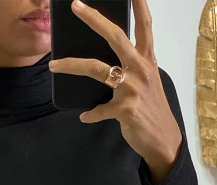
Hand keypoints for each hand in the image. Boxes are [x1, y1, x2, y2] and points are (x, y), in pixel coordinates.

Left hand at [48, 0, 183, 182]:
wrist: (163, 140)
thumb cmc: (152, 109)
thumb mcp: (147, 81)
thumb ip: (130, 66)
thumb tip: (104, 59)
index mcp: (147, 59)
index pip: (145, 25)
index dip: (139, 4)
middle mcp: (141, 69)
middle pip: (115, 37)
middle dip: (94, 19)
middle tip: (76, 6)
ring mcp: (133, 88)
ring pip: (97, 69)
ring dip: (71, 65)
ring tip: (54, 65)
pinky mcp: (125, 109)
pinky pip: (99, 109)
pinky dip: (90, 114)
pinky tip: (85, 116)